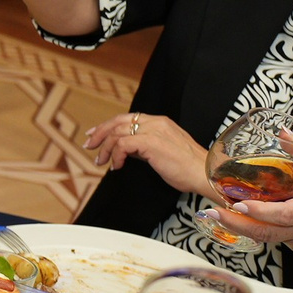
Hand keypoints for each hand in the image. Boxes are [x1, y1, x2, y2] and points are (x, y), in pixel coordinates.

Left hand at [82, 111, 207, 195]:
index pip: (127, 118)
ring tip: (102, 162)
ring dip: (105, 148)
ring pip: (117, 133)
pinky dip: (115, 155)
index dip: (108, 125)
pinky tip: (117, 166)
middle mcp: (156, 123)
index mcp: (160, 122)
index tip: (95, 135)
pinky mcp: (151, 142)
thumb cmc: (186, 168)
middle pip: (118, 121)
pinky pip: (123, 144)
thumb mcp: (162, 152)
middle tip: (89, 146)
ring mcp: (154, 131)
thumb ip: (144, 147)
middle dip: (100, 133)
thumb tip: (125, 150)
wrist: (203, 174)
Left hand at [211, 146, 292, 262]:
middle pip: (267, 233)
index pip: (284, 216)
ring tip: (215, 212)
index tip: (236, 205)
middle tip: (210, 212)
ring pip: (267, 237)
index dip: (259, 212)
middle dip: (235, 224)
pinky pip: (274, 237)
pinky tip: (239, 215)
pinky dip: (256, 227)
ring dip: (241, 226)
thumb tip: (281, 132)